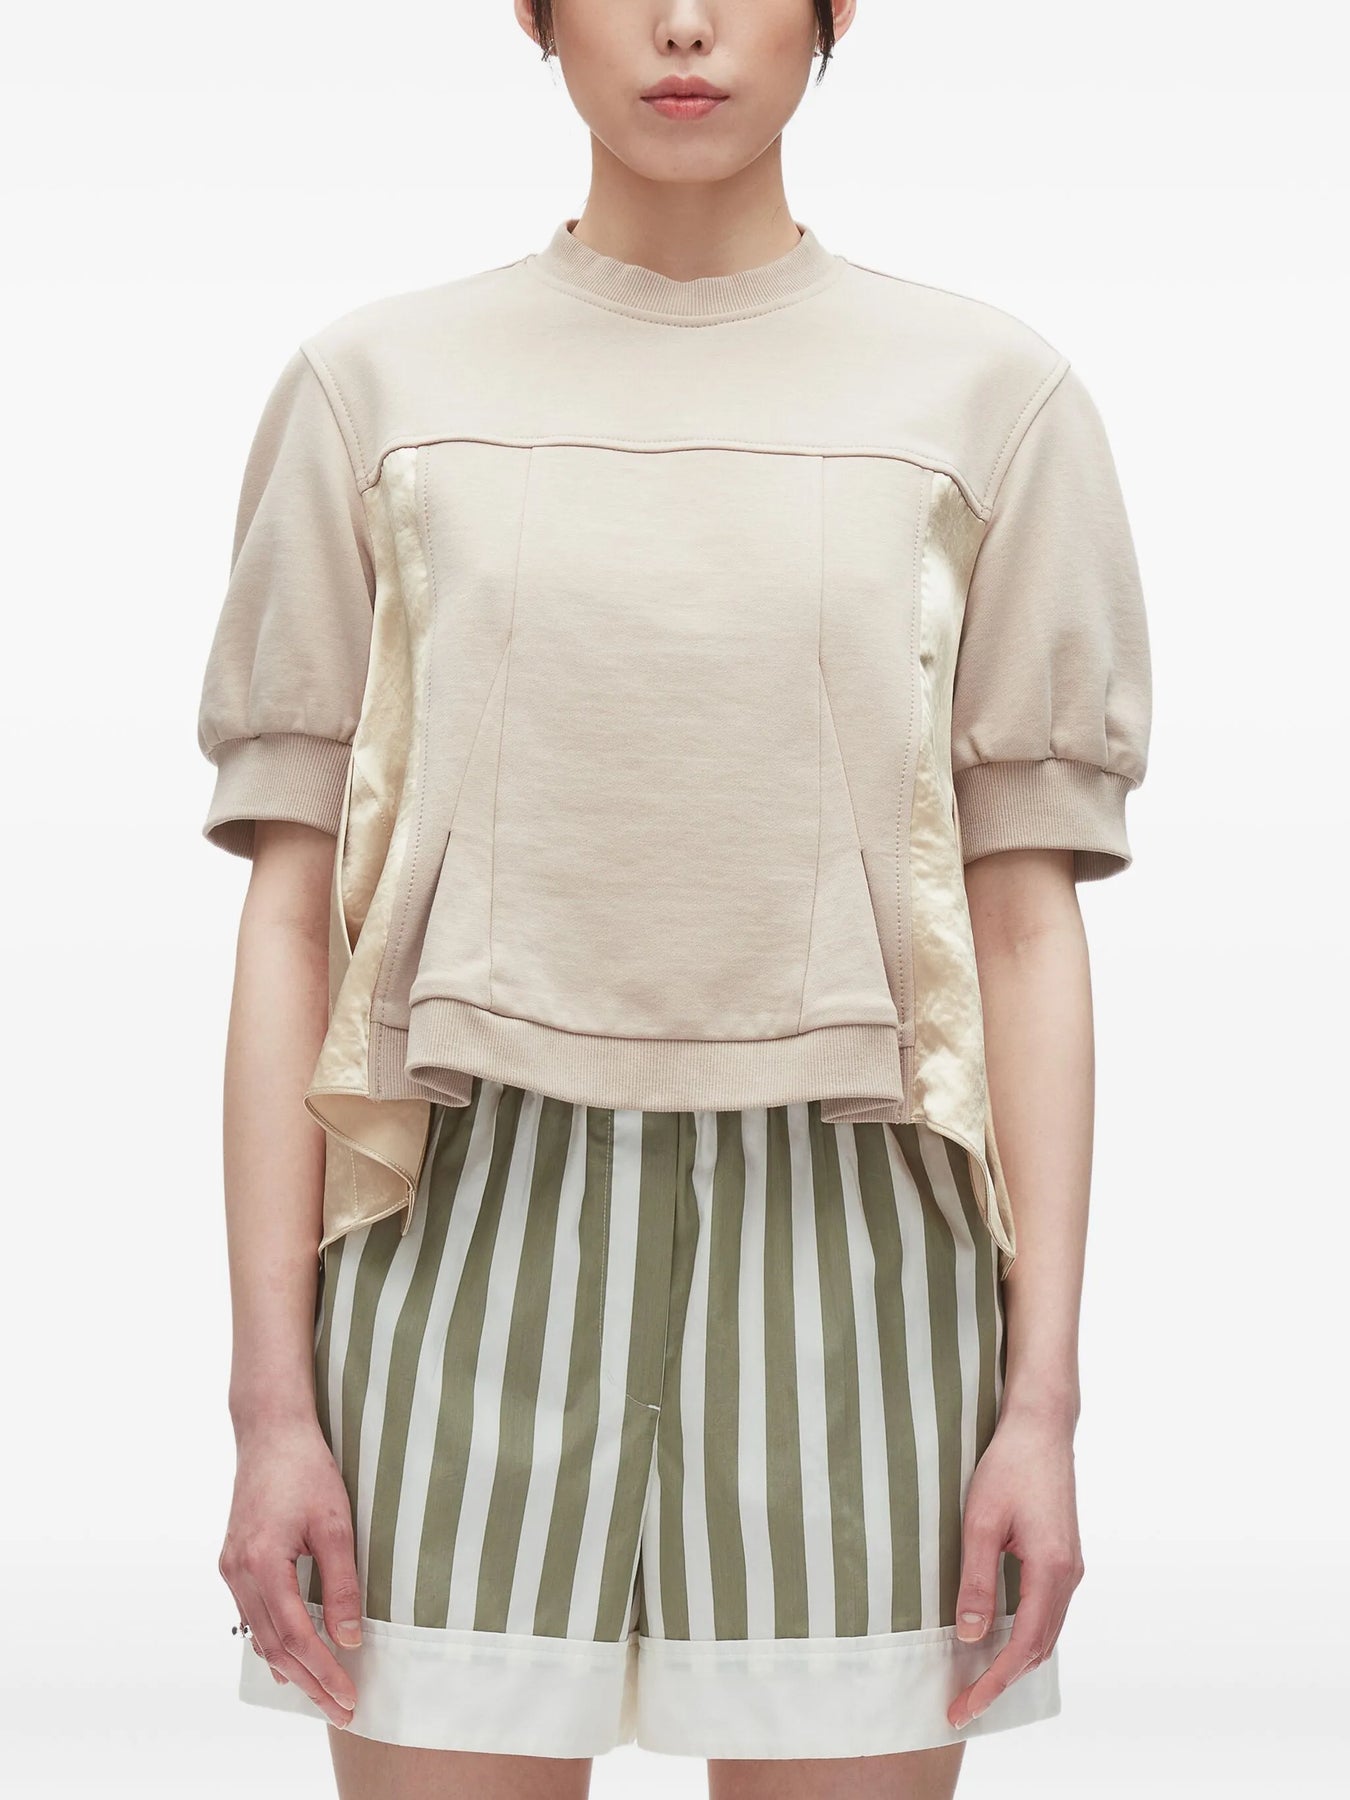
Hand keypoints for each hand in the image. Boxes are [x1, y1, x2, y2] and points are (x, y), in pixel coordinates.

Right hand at [218, 1416, 361, 1728]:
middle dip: (309, 1681)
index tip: (347, 1697)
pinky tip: (291, 1657)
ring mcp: (231, 1567)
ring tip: (322, 1692)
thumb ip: (342, 1584)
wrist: (270, 1431)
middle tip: (341, 1709)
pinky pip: (251, 1614)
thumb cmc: (306, 1468)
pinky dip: (273, 1641)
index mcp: (262, 1563)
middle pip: (274, 1646)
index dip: (322, 1672)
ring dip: (290, 1666)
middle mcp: (238, 1572)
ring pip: (259, 1635)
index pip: (294, 1637)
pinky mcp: (233, 1560)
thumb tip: (350, 1638)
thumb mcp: (335, 1523)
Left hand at [947, 1406, 1084, 1729]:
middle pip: (1038, 1648)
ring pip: (1045, 1633)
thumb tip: (970, 1635)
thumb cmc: (1008, 1466)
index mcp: (1051, 1570)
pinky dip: (1023, 1635)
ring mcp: (1070, 1567)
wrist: (1041, 1427)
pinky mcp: (1063, 1557)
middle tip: (962, 1705)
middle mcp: (1068, 1576)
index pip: (1022, 1647)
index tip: (964, 1706)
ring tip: (975, 1681)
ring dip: (1013, 1661)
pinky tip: (997, 1638)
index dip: (992, 1682)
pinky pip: (1046, 1611)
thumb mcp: (980, 1521)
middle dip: (1001, 1681)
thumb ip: (976, 1580)